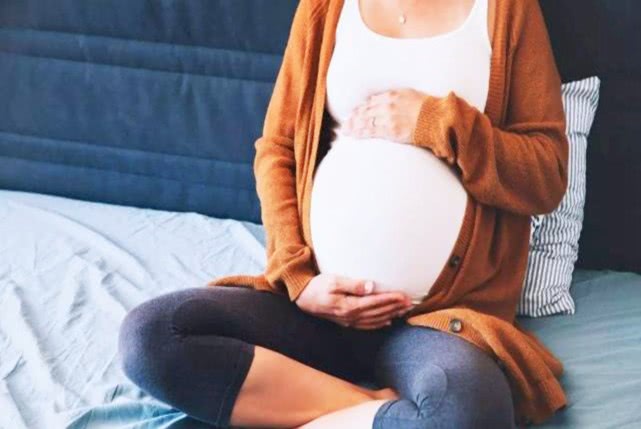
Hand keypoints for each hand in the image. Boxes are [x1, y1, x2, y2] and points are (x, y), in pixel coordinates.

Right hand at [294, 273, 415, 329]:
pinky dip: (379, 324)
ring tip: (403, 310)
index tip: (404, 295)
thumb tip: (372, 286)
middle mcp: (351, 316)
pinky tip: (387, 321)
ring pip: (375, 320)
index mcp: (349, 305)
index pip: (375, 302)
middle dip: (395, 307)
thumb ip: (354, 284)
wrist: (301, 299)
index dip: (391, 299)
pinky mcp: (346, 322)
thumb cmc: (317, 286)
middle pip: (378, 312)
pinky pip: (367, 325)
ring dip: (390, 315)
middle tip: (410, 302)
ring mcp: (348, 321)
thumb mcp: (333, 280)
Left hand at [341, 88, 427, 143]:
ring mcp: (387, 117)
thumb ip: (398, 98)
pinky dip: (360, 133)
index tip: (355, 112)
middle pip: (364, 111)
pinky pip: (370, 131)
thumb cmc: (428, 108)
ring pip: (364, 121)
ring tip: (345, 131)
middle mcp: (387, 105)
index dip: (361, 108)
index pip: (371, 101)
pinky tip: (353, 135)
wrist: (437, 118)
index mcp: (392, 95)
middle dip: (353, 117)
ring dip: (353, 126)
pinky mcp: (390, 130)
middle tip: (345, 123)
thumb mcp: (411, 95)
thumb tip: (388, 100)